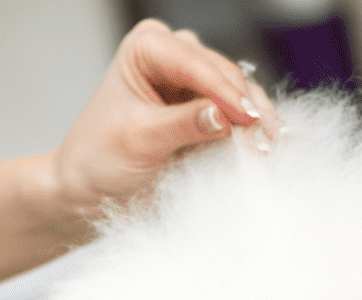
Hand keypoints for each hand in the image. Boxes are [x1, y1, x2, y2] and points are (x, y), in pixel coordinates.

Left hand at [50, 19, 278, 216]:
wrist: (90, 189)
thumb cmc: (98, 158)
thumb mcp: (139, 140)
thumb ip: (182, 125)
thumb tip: (225, 117)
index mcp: (147, 47)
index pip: (194, 63)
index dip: (224, 91)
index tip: (248, 117)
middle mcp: (173, 56)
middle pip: (222, 75)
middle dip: (245, 107)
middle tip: (266, 139)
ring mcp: (192, 82)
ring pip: (237, 93)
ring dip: (255, 119)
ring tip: (272, 147)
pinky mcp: (204, 110)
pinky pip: (236, 115)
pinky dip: (251, 132)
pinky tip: (269, 146)